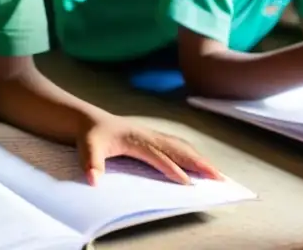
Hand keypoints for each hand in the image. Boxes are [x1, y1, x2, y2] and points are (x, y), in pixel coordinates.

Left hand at [77, 115, 222, 185]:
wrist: (87, 119)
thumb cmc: (89, 134)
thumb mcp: (86, 148)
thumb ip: (91, 163)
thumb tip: (93, 180)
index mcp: (135, 138)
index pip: (157, 155)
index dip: (171, 168)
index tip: (187, 183)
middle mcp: (147, 134)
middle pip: (177, 148)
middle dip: (197, 162)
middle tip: (217, 178)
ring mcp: (152, 134)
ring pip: (180, 145)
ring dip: (198, 158)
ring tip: (216, 173)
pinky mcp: (152, 137)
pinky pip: (176, 144)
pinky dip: (191, 153)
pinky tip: (199, 161)